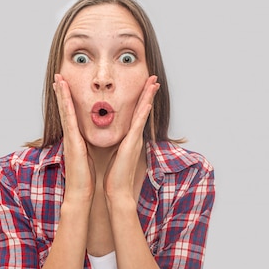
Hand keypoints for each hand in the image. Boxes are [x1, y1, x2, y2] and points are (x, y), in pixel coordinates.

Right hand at [53, 74, 94, 203]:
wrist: (80, 192)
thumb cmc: (85, 177)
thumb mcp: (87, 157)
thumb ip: (85, 147)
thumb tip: (86, 141)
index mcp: (75, 139)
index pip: (71, 115)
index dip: (67, 101)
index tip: (65, 87)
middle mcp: (70, 136)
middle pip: (64, 109)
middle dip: (62, 92)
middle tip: (58, 77)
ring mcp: (69, 138)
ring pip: (64, 111)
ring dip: (62, 94)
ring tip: (59, 79)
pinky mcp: (72, 141)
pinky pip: (69, 119)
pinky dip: (66, 105)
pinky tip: (64, 94)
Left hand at [103, 75, 159, 202]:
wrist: (117, 190)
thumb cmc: (115, 175)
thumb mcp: (115, 153)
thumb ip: (118, 144)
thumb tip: (117, 138)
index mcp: (129, 137)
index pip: (136, 114)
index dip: (141, 99)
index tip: (145, 86)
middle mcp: (135, 136)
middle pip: (143, 109)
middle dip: (148, 93)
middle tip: (153, 78)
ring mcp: (135, 140)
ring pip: (143, 113)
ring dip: (148, 97)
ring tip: (153, 82)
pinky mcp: (132, 144)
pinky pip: (138, 125)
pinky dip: (143, 113)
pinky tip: (147, 102)